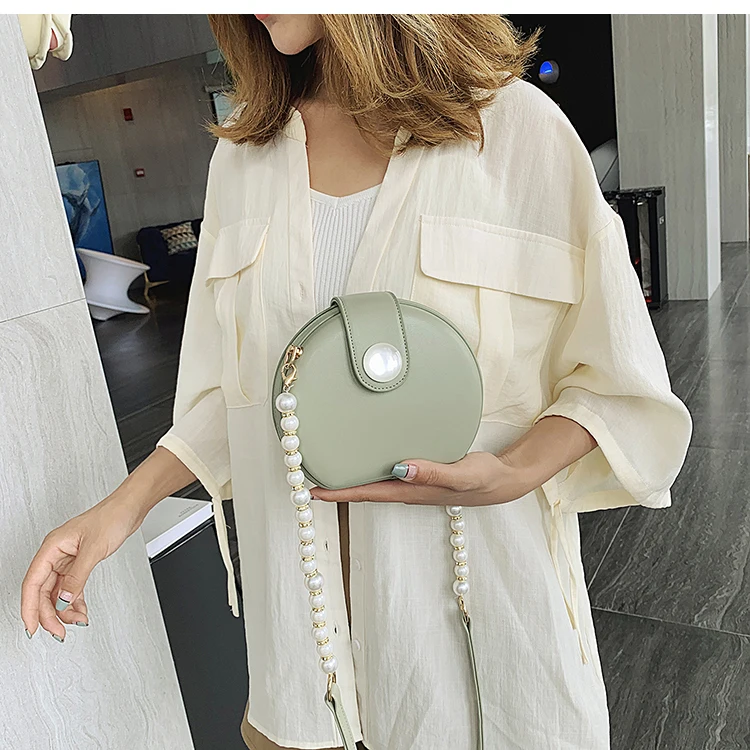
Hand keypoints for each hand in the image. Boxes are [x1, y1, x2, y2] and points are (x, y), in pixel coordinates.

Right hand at [21, 495, 143, 641]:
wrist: (129, 508)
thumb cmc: (112, 517)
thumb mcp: (94, 549)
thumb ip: (77, 577)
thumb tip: (63, 600)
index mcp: (52, 547)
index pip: (32, 583)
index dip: (29, 608)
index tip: (32, 628)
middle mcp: (56, 554)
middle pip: (43, 591)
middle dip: (49, 614)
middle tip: (59, 632)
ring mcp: (68, 559)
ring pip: (57, 592)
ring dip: (64, 609)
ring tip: (75, 621)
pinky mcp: (79, 563)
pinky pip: (71, 588)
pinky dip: (75, 601)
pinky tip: (81, 611)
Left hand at [311, 452, 534, 507]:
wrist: (503, 480)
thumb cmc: (484, 479)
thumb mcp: (462, 474)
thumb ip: (433, 472)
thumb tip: (400, 468)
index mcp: (412, 492)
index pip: (368, 494)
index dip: (339, 492)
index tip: (311, 491)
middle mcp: (407, 490)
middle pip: (364, 491)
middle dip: (336, 487)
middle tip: (306, 480)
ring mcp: (413, 483)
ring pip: (374, 483)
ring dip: (351, 478)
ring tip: (327, 469)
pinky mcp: (420, 473)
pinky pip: (388, 473)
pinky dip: (370, 468)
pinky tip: (364, 458)